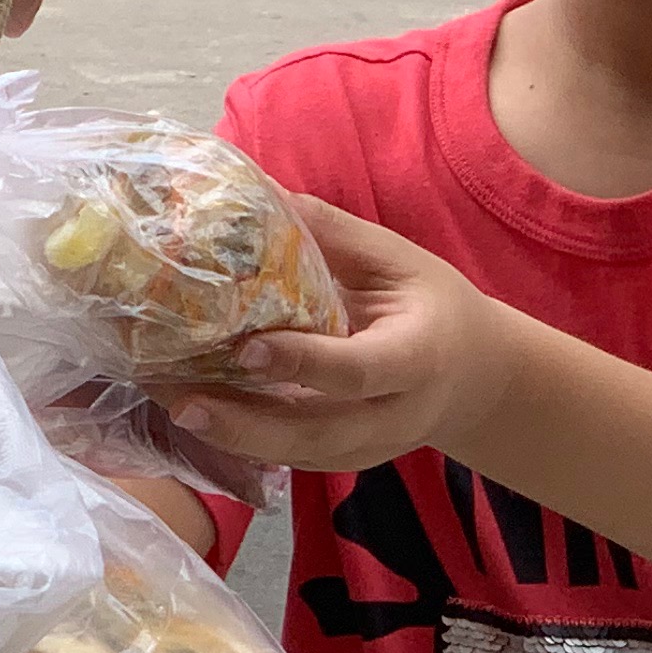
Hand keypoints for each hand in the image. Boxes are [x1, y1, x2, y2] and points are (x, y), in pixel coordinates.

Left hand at [156, 196, 513, 472]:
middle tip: (184, 403)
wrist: (476, 377)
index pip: (359, 369)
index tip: (247, 349)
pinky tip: (198, 418)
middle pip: (321, 432)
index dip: (304, 362)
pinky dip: (245, 446)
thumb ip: (334, 235)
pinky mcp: (349, 460)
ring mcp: (373, 446)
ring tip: (175, 408)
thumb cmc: (432, 304)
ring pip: (301, 455)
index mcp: (418, 355)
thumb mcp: (398, 260)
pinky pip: (295, 460)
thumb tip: (262, 191)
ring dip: (235, 439)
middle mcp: (396, 413)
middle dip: (249, 424)